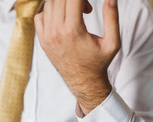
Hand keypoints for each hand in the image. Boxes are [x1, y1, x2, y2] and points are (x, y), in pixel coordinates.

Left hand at [35, 0, 119, 114]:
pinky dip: (50, 13)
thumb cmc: (98, 63)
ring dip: (64, 4)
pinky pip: (40, 17)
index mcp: (73, 31)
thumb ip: (112, 17)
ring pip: (49, 4)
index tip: (89, 6)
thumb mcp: (112, 42)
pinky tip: (63, 20)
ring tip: (76, 15)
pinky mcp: (43, 41)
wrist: (85, 83)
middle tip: (86, 8)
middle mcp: (56, 32)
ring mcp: (47, 37)